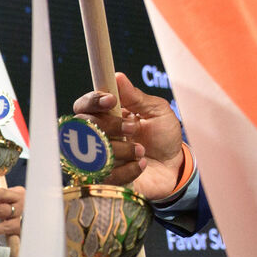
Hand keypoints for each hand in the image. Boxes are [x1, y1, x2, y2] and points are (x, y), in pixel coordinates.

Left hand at [0, 185, 24, 240]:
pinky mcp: (22, 228)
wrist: (34, 219)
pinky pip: (7, 229)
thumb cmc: (14, 208)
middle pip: (1, 208)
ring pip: (5, 220)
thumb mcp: (6, 200)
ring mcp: (23, 216)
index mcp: (16, 193)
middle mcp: (22, 203)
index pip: (0, 193)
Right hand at [72, 72, 185, 199]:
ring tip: (142, 151)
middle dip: (110, 125)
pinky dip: (128, 169)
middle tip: (133, 128)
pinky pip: (105, 174)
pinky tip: (140, 166)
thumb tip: (118, 76)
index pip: (83, 105)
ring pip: (93, 151)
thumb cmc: (163, 136)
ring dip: (122, 149)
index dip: (92, 101)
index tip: (111, 100)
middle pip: (83, 126)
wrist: (173, 167)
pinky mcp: (104, 179)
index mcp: (105, 115)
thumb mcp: (157, 111)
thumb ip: (137, 97)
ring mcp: (97, 158)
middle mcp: (96, 135)